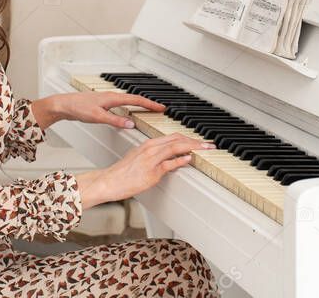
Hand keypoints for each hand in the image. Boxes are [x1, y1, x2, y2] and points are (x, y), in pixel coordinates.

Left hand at [46, 91, 165, 129]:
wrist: (64, 105)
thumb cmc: (78, 107)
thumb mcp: (98, 117)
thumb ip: (115, 121)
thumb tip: (130, 124)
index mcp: (113, 98)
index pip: (136, 100)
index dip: (150, 104)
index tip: (161, 107)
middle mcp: (112, 97)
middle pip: (135, 99)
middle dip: (148, 104)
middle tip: (159, 109)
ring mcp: (107, 100)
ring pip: (128, 101)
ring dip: (139, 105)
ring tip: (148, 110)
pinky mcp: (103, 104)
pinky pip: (121, 105)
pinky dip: (129, 108)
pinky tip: (128, 114)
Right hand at [74, 133, 213, 207]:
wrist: (108, 181)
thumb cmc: (123, 173)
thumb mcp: (140, 159)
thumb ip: (156, 157)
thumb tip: (172, 159)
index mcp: (148, 144)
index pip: (174, 137)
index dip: (190, 138)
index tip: (201, 142)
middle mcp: (150, 148)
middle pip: (178, 139)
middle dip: (196, 141)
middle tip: (210, 145)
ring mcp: (151, 159)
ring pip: (175, 147)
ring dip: (193, 147)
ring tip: (205, 149)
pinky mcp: (151, 172)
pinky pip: (168, 163)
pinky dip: (180, 160)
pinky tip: (189, 159)